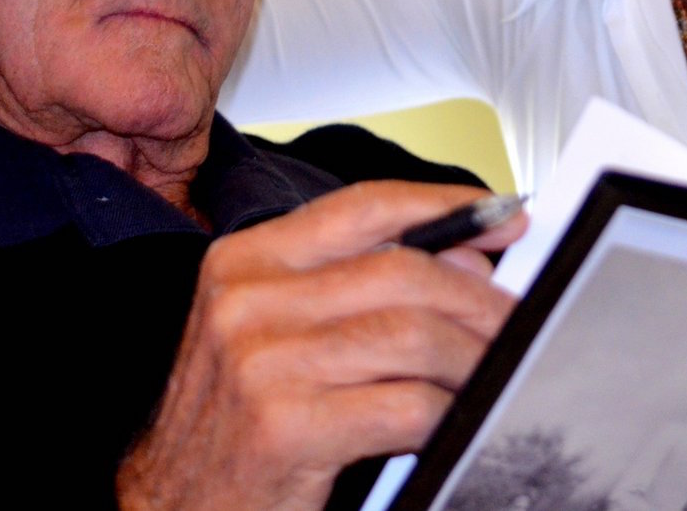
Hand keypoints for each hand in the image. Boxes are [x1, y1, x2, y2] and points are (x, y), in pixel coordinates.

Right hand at [117, 182, 524, 510]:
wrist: (165, 510)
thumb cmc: (232, 422)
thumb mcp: (275, 333)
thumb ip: (352, 286)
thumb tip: (462, 256)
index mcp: (245, 261)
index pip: (364, 206)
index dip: (445, 206)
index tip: (503, 215)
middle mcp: (247, 300)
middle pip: (402, 271)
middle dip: (478, 296)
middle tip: (520, 319)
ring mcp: (262, 362)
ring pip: (412, 335)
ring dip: (475, 356)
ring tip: (503, 372)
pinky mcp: (285, 426)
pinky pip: (404, 404)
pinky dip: (449, 412)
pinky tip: (462, 420)